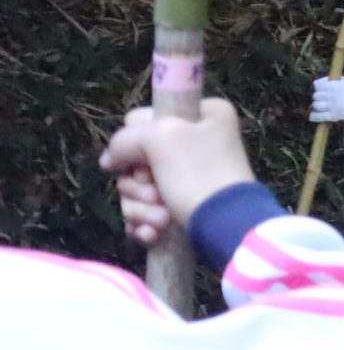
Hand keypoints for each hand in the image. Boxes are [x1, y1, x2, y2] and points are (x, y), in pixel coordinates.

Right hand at [98, 99, 254, 246]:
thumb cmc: (198, 175)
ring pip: (138, 189)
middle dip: (138, 185)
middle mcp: (199, 142)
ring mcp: (190, 177)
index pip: (141, 120)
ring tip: (162, 220)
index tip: (144, 162)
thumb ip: (126, 139)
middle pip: (137, 159)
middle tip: (155, 194)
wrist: (228, 228)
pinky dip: (146, 224)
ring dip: (142, 208)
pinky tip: (154, 234)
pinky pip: (146, 212)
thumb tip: (109, 160)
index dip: (134, 143)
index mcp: (203, 115)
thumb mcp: (161, 138)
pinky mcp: (183, 207)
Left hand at [310, 76, 343, 123]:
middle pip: (315, 96)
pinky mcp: (334, 116)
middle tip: (323, 98)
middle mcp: (331, 95)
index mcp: (333, 86)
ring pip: (316, 105)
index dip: (319, 87)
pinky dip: (315, 117)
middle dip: (319, 97)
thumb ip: (334, 81)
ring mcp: (332, 106)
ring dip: (317, 106)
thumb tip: (322, 84)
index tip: (322, 88)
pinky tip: (312, 117)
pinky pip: (320, 117)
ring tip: (322, 106)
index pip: (317, 85)